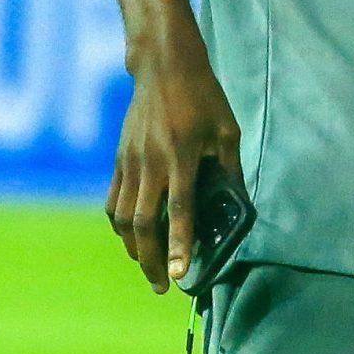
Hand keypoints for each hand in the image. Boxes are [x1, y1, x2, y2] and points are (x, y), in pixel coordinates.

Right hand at [105, 20, 242, 293]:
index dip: (180, 245)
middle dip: (152, 261)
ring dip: (135, 249)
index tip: (180, 276)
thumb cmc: (203, 97)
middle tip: (163, 287)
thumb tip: (239, 208)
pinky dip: (121, 226)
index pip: (181, 210)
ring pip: (124, 217)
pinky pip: (114, 202)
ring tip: (149, 268)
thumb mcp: (227, 131)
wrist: (163, 66)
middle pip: (145, 223)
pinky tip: (132, 239)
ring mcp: (131, 161)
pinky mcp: (119, 159)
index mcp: (183, 156)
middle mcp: (152, 162)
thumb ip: (230, 171)